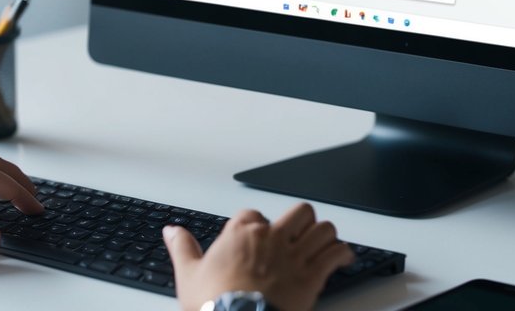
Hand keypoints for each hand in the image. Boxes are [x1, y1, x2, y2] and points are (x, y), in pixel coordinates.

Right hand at [164, 203, 353, 310]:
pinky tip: (343, 258)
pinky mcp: (313, 276)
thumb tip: (171, 231)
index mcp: (242, 233)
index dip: (258, 224)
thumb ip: (182, 248)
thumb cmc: (214, 303)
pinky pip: (336, 253)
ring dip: (325, 235)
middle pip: (299, 212)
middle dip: (302, 221)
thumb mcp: (189, 274)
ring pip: (322, 228)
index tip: (258, 235)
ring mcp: (294, 255)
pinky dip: (342, 254)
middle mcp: (271, 237)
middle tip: (300, 233)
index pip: (254, 213)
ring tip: (324, 243)